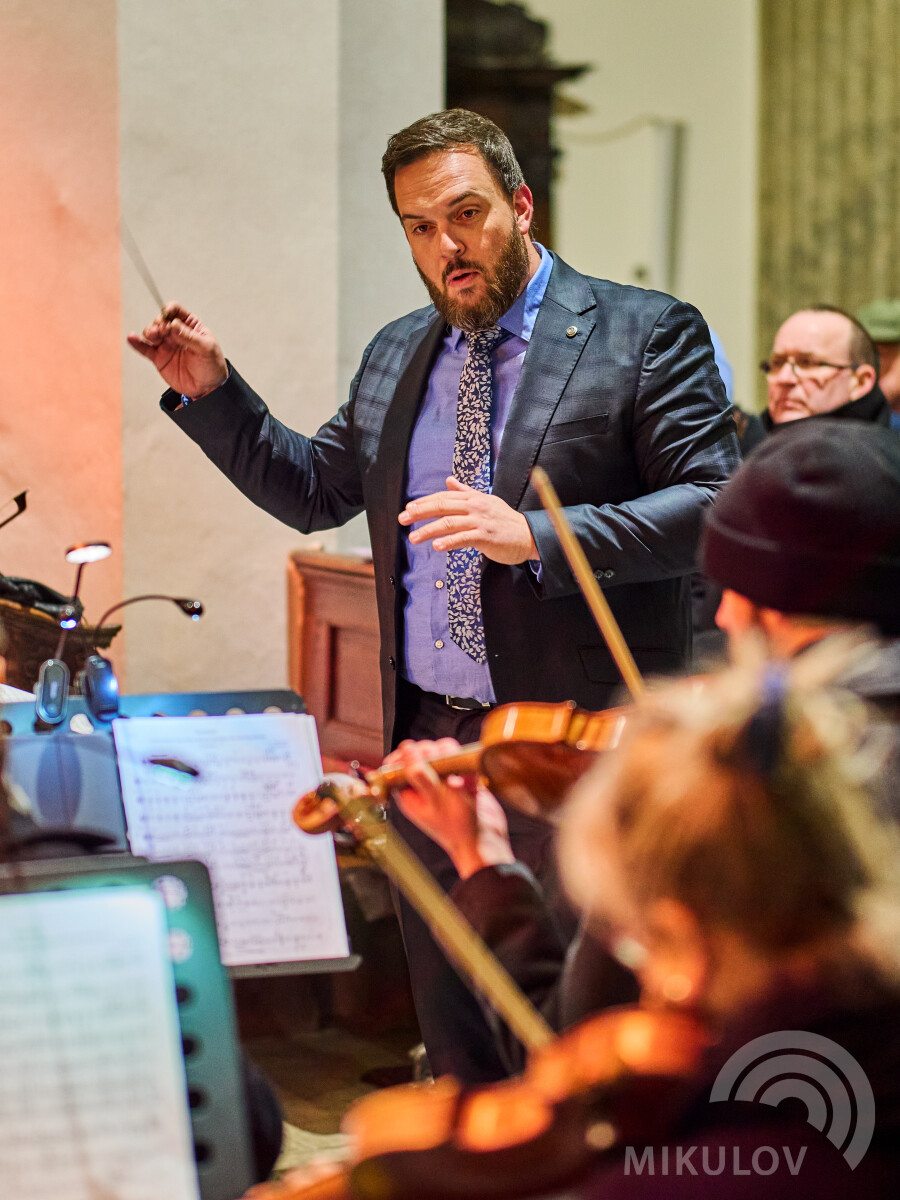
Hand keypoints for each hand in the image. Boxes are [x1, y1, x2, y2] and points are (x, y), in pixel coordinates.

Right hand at [126, 303, 227, 398]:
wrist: (208, 388)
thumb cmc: (212, 365)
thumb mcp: (206, 349)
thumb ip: (189, 337)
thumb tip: (173, 325)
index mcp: (190, 325)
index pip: (174, 310)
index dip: (168, 311)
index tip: (168, 319)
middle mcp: (176, 332)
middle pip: (160, 320)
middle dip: (158, 323)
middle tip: (162, 331)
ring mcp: (166, 345)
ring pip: (151, 332)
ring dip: (149, 331)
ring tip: (153, 336)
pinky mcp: (159, 358)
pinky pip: (145, 348)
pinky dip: (137, 343)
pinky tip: (132, 338)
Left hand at [384, 738, 513, 878]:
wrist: (486, 839)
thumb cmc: (458, 825)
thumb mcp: (436, 798)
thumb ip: (420, 773)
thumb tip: (407, 749)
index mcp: (410, 792)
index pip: (397, 765)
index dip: (404, 754)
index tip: (416, 752)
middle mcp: (424, 784)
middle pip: (421, 752)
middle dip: (433, 753)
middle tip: (443, 765)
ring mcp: (443, 780)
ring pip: (443, 752)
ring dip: (452, 757)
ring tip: (459, 776)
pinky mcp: (461, 777)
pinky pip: (461, 759)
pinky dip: (465, 765)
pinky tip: (469, 780)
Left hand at [398, 477, 539, 565]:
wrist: (529, 535)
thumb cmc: (505, 521)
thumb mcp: (486, 501)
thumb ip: (466, 491)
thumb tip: (449, 480)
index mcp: (473, 498)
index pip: (444, 497)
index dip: (425, 502)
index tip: (408, 508)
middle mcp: (475, 506)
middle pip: (442, 506)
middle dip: (420, 512)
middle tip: (402, 519)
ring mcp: (480, 521)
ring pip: (449, 523)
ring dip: (428, 530)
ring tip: (413, 538)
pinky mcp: (485, 537)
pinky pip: (463, 538)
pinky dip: (448, 542)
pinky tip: (436, 546)